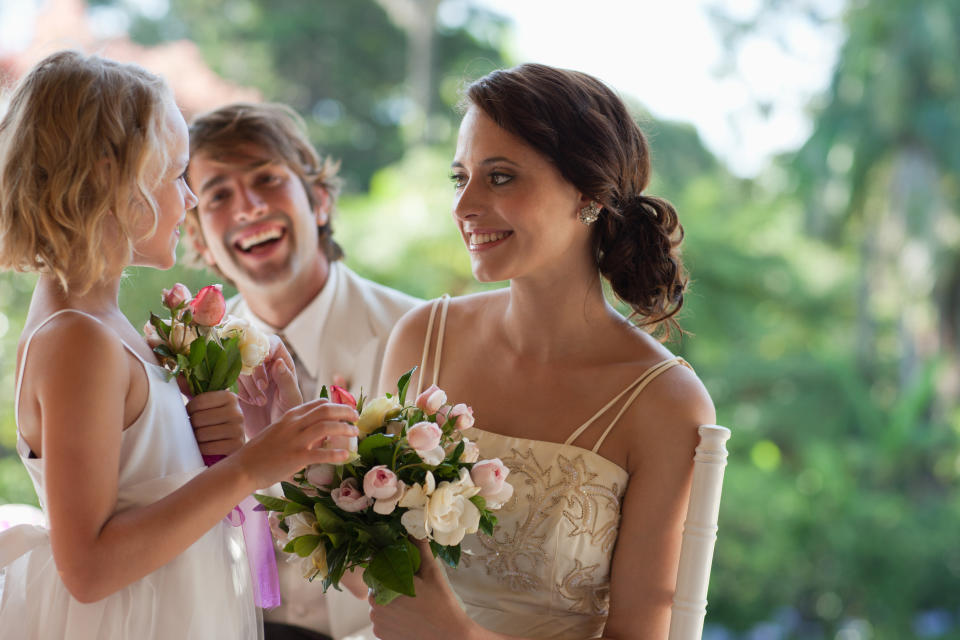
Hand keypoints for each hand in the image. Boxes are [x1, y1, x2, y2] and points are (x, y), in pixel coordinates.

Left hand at [186, 390, 244, 455]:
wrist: (233, 441)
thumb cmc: (214, 420)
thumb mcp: (207, 403)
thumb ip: (191, 389)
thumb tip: (176, 377)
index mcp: (230, 397)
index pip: (198, 402)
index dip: (188, 410)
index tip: (190, 414)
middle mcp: (237, 412)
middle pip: (198, 419)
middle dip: (192, 425)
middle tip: (195, 428)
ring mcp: (239, 430)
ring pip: (202, 434)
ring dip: (196, 438)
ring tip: (200, 437)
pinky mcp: (236, 446)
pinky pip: (208, 448)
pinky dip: (202, 449)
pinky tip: (206, 446)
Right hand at [234, 398, 358, 489]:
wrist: (242, 467)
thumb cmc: (260, 453)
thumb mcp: (279, 433)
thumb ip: (298, 430)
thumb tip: (321, 435)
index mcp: (290, 416)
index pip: (318, 403)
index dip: (336, 405)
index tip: (345, 411)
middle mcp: (294, 424)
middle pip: (326, 410)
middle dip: (345, 412)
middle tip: (356, 418)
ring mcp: (295, 440)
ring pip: (326, 427)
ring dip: (344, 429)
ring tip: (355, 433)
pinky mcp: (296, 458)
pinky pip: (321, 453)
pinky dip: (336, 454)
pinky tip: (345, 456)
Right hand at [238, 336, 301, 436]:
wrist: (272, 434)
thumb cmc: (288, 416)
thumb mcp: (291, 399)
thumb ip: (286, 380)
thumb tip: (278, 362)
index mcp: (281, 362)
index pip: (272, 342)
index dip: (265, 347)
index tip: (263, 360)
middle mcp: (264, 365)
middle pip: (252, 351)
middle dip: (255, 369)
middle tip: (263, 388)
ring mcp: (248, 375)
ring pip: (239, 366)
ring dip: (248, 383)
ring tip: (260, 401)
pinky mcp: (235, 386)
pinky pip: (229, 380)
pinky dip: (239, 390)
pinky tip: (249, 403)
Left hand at [368, 539, 475, 639]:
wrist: (449, 637)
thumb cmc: (441, 604)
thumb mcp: (431, 572)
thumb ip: (420, 548)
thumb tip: (414, 528)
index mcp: (383, 588)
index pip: (376, 568)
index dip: (389, 564)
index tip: (404, 566)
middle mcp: (374, 607)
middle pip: (377, 586)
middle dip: (390, 581)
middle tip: (412, 584)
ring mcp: (377, 624)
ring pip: (379, 602)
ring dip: (390, 599)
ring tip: (412, 600)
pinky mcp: (382, 636)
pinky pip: (382, 619)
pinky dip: (392, 615)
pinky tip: (408, 614)